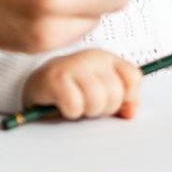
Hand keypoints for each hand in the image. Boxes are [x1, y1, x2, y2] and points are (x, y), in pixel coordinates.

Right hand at [21, 49, 141, 120]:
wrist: (38, 83)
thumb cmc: (73, 89)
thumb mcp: (101, 89)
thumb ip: (121, 98)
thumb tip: (130, 113)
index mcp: (108, 59)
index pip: (133, 78)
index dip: (128, 98)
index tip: (115, 106)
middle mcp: (93, 58)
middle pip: (115, 94)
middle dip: (104, 109)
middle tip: (89, 106)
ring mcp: (74, 65)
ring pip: (96, 101)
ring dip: (86, 112)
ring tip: (77, 105)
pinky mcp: (56, 78)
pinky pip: (74, 106)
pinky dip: (70, 112)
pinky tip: (63, 105)